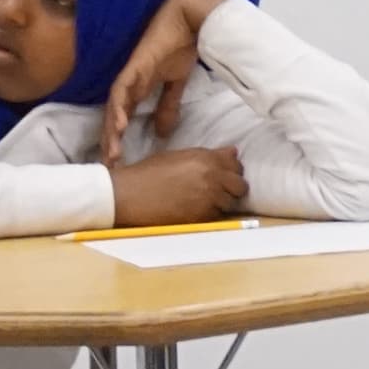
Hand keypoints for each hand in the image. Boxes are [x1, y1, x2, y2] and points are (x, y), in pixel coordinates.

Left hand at [102, 0, 228, 156]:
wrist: (190, 20)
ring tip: (113, 152)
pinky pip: (122, 90)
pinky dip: (120, 108)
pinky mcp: (135, 66)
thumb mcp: (176, 83)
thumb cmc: (181, 45)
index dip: (117, 139)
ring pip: (114, 107)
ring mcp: (130, 75)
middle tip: (111, 165)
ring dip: (112, 130)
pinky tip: (120, 124)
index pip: (122, 117)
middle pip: (113, 117)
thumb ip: (168, 106)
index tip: (119, 162)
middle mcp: (129, 84)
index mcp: (137, 88)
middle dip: (111, 141)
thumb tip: (162, 132)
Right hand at [109, 144, 247, 226]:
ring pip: (231, 202)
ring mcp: (209, 197)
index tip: (223, 175)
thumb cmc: (148, 173)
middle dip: (232, 188)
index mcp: (206, 158)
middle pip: (240, 185)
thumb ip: (208, 155)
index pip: (236, 164)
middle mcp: (212, 176)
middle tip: (218, 191)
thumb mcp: (178, 156)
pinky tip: (196, 210)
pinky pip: (217, 216)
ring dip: (222, 203)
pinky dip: (211, 214)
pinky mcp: (202, 216)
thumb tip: (233, 152)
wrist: (127, 195)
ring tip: (204, 202)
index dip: (231, 170)